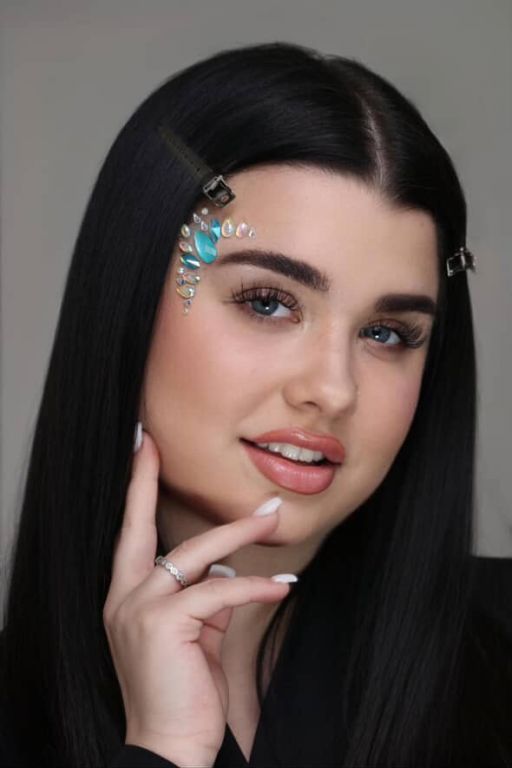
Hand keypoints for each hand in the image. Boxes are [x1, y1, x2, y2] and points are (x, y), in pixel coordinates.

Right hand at [103, 428, 290, 767]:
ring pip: (194, 554)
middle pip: (140, 526)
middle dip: (148, 481)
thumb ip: (201, 600)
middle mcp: (123, 597)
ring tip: (271, 518)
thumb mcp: (191, 635)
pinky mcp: (163, 624)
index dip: (135, 489)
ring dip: (238, 533)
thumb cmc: (183, 691)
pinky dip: (253, 587)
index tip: (143, 449)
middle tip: (160, 443)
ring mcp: (138, 609)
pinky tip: (281, 586)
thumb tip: (224, 570)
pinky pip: (217, 592)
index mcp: (125, 596)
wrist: (170, 746)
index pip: (128, 532)